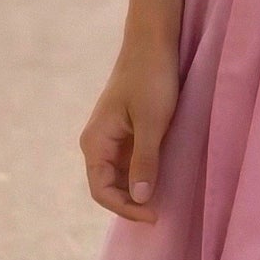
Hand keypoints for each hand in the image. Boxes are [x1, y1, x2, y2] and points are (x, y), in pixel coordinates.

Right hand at [80, 39, 178, 222]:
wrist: (153, 44)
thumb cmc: (151, 79)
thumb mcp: (152, 123)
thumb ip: (145, 161)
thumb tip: (140, 198)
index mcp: (95, 142)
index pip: (101, 190)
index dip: (125, 209)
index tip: (154, 216)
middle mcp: (98, 143)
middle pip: (108, 186)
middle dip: (131, 203)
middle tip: (161, 213)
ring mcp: (112, 137)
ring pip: (120, 175)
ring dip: (138, 190)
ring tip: (164, 200)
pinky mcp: (127, 130)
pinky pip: (130, 161)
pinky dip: (144, 174)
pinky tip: (164, 178)